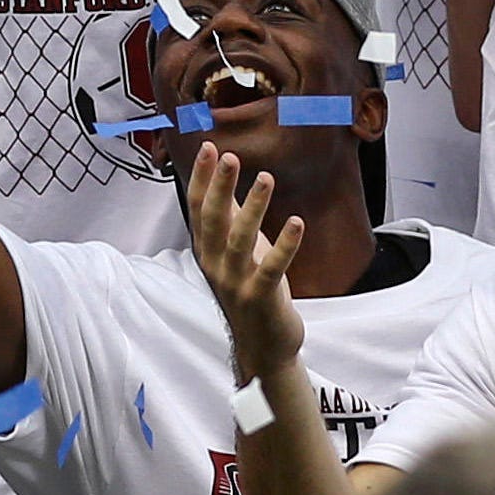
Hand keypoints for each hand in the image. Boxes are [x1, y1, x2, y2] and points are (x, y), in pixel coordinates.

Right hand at [186, 142, 309, 384]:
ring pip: (240, 240)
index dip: (202, 178)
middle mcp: (215, 265)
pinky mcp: (261, 297)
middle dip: (220, 186)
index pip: (198, 208)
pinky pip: (272, 268)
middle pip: (214, 220)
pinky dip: (284, 245)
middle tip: (228, 156)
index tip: (207, 148)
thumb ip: (229, 220)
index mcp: (206, 251)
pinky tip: (297, 222)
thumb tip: (223, 181)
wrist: (262, 346)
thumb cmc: (249, 292)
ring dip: (253, 208)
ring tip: (265, 178)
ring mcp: (236, 282)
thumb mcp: (234, 254)